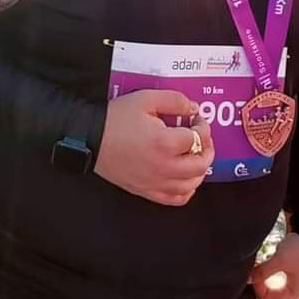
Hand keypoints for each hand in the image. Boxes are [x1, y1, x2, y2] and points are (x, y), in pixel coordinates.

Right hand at [94, 89, 213, 205]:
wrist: (90, 139)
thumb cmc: (116, 118)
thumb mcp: (146, 99)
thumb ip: (174, 101)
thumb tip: (194, 109)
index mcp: (166, 143)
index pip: (199, 137)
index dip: (203, 126)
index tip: (196, 119)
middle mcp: (165, 167)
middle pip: (201, 164)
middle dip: (208, 148)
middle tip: (203, 138)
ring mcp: (156, 183)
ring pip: (192, 184)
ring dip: (200, 170)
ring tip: (196, 156)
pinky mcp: (147, 191)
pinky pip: (176, 199)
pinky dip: (187, 190)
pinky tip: (185, 178)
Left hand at [251, 233, 298, 298]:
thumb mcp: (280, 261)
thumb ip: (262, 271)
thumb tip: (248, 278)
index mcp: (293, 294)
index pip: (266, 297)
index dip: (257, 285)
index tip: (254, 272)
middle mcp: (293, 290)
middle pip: (267, 290)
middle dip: (260, 279)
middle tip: (256, 267)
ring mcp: (291, 279)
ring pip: (269, 280)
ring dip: (264, 271)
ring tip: (263, 260)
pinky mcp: (289, 269)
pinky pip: (273, 272)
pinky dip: (269, 266)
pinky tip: (269, 257)